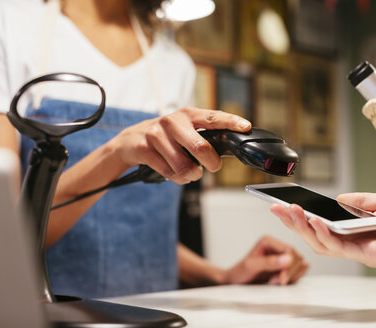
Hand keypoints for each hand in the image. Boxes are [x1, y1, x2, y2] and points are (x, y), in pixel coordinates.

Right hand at [112, 107, 250, 183]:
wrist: (130, 141)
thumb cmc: (165, 137)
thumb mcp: (184, 130)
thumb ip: (204, 136)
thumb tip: (229, 148)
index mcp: (188, 114)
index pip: (213, 117)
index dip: (231, 122)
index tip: (245, 127)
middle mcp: (173, 121)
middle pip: (201, 147)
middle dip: (211, 164)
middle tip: (212, 167)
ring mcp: (157, 134)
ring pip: (184, 166)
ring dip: (191, 175)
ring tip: (190, 173)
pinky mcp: (145, 148)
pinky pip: (169, 172)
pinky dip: (177, 179)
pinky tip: (175, 174)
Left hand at [223, 235, 307, 284]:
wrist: (235, 281)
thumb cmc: (240, 272)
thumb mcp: (252, 266)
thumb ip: (269, 262)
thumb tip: (288, 259)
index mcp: (268, 241)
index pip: (289, 250)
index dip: (289, 265)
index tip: (281, 279)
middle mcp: (276, 246)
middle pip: (296, 257)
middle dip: (290, 272)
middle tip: (277, 282)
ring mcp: (281, 256)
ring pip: (300, 264)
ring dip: (292, 275)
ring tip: (276, 281)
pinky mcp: (284, 266)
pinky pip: (298, 270)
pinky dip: (294, 278)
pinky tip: (281, 282)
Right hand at [271, 191, 375, 267]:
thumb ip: (359, 200)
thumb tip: (336, 198)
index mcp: (356, 228)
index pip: (321, 223)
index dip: (301, 215)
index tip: (284, 202)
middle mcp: (354, 240)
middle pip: (315, 235)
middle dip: (293, 222)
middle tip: (276, 208)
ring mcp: (360, 249)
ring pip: (322, 244)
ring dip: (303, 228)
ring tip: (290, 212)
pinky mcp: (368, 255)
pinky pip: (340, 248)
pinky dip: (324, 234)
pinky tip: (314, 220)